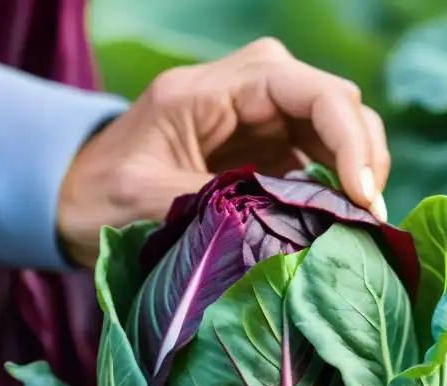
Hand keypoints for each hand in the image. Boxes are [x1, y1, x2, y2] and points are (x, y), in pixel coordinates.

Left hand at [56, 37, 390, 266]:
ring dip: (359, 171)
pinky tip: (344, 221)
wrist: (75, 195)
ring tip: (364, 225)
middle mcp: (244, 89)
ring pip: (338, 126)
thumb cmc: (100, 196)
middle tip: (371, 219)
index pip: (308, 91)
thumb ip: (220, 210)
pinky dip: (340, 185)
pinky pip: (322, 154)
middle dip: (364, 155)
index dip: (349, 139)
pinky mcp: (267, 145)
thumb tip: (299, 235)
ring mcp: (260, 116)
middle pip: (336, 102)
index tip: (361, 197)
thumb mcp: (150, 204)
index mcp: (211, 91)